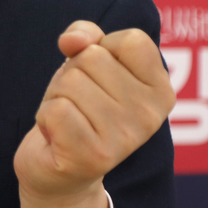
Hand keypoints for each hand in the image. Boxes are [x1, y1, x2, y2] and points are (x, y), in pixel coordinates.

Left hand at [12, 21, 175, 207]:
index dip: (102, 48)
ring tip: (69, 120)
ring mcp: (125, 138)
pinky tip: (57, 136)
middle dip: (71, 75)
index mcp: (161, 91)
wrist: (58, 170)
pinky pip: (56, 109)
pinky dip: (46, 117)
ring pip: (70, 82)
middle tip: (78, 105)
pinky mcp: (94, 157)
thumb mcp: (85, 63)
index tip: (99, 76)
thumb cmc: (78, 108)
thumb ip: (87, 36)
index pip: (131, 40)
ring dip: (57, 97)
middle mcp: (151, 116)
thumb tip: (75, 40)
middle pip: (92, 58)